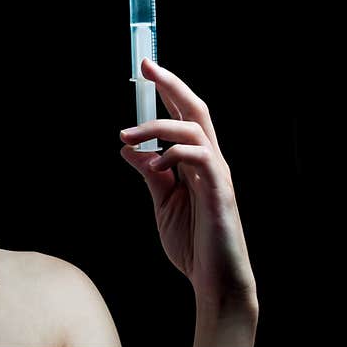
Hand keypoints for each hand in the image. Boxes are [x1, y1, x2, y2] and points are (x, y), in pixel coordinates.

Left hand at [119, 58, 256, 307]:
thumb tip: (129, 147)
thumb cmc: (193, 243)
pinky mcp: (219, 191)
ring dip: (156, 125)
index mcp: (196, 161)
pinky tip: (155, 164)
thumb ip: (150, 173)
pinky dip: (173, 153)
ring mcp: (216, 174)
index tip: (146, 70)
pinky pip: (200, 157)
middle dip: (171, 84)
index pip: (182, 115)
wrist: (215, 280)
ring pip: (194, 128)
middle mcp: (209, 161)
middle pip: (195, 109)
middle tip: (146, 66)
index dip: (166, 90)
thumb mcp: (162, 202)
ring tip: (127, 136)